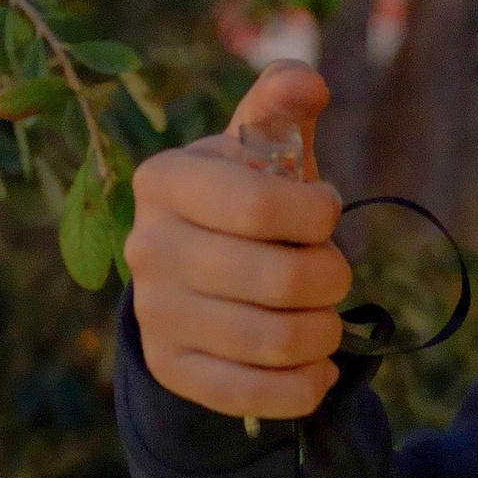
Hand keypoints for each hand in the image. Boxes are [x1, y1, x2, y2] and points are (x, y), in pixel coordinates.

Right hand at [128, 62, 351, 419]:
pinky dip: (303, 386)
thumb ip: (282, 106)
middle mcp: (147, 247)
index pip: (259, 205)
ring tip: (324, 318)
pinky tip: (314, 368)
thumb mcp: (261, 147)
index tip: (323, 214)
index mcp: (164, 180)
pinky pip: (255, 395)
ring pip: (276, 340)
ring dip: (324, 333)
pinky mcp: (172, 369)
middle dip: (330, 278)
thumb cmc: (246, 198)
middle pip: (279, 279)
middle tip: (330, 273)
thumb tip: (307, 82)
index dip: (316, 215)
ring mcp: (155, 313)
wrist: (195, 275)